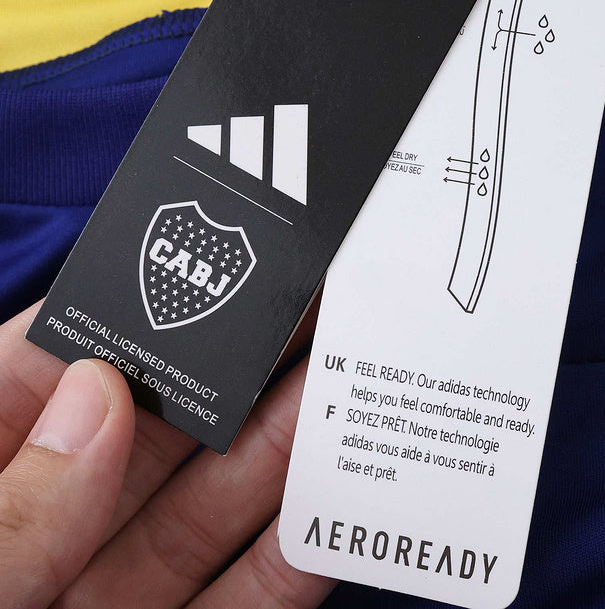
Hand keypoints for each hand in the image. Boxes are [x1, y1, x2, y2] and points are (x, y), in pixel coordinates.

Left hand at [0, 303, 335, 608]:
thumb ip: (16, 508)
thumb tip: (97, 392)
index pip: (49, 381)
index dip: (122, 317)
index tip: (196, 266)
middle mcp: (50, 535)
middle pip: (153, 434)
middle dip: (231, 371)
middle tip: (300, 314)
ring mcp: (107, 596)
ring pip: (208, 509)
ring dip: (280, 450)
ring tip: (336, 387)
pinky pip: (239, 603)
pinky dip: (288, 560)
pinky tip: (327, 507)